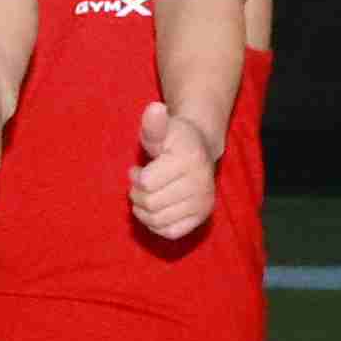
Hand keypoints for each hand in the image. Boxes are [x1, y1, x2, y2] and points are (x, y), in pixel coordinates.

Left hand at [128, 95, 220, 241]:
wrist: (200, 150)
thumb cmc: (174, 140)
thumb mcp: (162, 129)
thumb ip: (154, 124)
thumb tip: (154, 108)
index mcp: (190, 162)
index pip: (146, 183)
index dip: (136, 177)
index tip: (140, 169)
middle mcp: (201, 184)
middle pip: (149, 203)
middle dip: (137, 194)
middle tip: (142, 183)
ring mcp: (203, 203)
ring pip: (156, 220)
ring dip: (143, 210)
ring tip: (148, 195)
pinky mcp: (202, 218)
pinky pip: (169, 232)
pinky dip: (155, 224)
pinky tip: (156, 209)